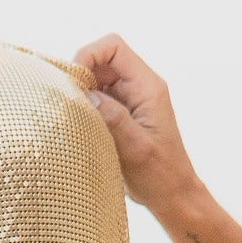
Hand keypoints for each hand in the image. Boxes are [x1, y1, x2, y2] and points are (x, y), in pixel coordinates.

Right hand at [73, 33, 202, 211]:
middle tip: (69, 103)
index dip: (88, 55)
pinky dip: (83, 107)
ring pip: (96, 79)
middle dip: (80, 75)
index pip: (113, 48)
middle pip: (101, 60)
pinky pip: (96, 98)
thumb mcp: (136, 149)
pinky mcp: (119, 114)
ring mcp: (128, 100)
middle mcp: (138, 87)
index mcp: (148, 87)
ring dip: (80, 93)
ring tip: (75, 118)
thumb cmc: (160, 174)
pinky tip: (80, 126)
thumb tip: (86, 94)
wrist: (172, 195)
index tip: (73, 83)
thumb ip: (113, 119)